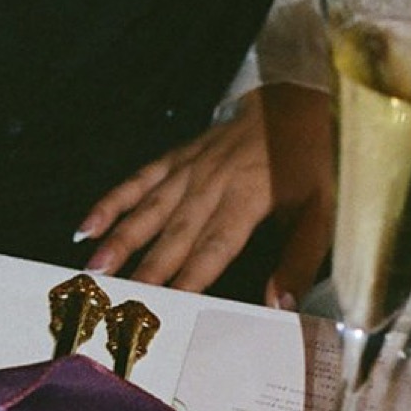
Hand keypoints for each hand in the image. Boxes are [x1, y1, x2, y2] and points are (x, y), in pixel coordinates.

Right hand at [78, 83, 333, 302]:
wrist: (295, 99)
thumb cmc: (310, 161)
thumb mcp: (322, 209)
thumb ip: (299, 258)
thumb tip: (276, 306)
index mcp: (247, 197)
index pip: (213, 248)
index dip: (189, 280)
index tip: (167, 311)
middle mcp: (212, 182)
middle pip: (175, 234)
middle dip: (146, 271)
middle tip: (116, 303)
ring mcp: (191, 166)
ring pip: (150, 207)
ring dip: (121, 238)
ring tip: (94, 269)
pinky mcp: (180, 155)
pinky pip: (141, 178)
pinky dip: (114, 200)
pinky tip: (89, 224)